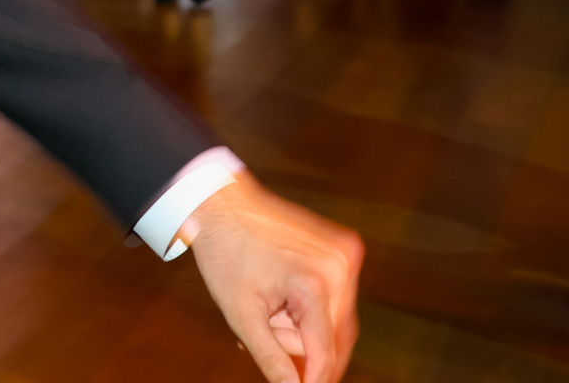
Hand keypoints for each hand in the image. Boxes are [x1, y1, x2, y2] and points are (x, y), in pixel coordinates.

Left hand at [183, 174, 362, 382]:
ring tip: (270, 310)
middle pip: (334, 337)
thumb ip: (270, 357)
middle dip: (302, 344)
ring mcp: (345, 253)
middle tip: (267, 330)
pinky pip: (337, 294)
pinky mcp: (344, 247)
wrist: (223, 204)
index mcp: (314, 284)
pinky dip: (313, 305)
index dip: (313, 379)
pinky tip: (283, 297)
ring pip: (337, 318)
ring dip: (307, 325)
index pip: (324, 352)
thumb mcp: (241, 315)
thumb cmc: (225, 256)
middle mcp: (339, 267)